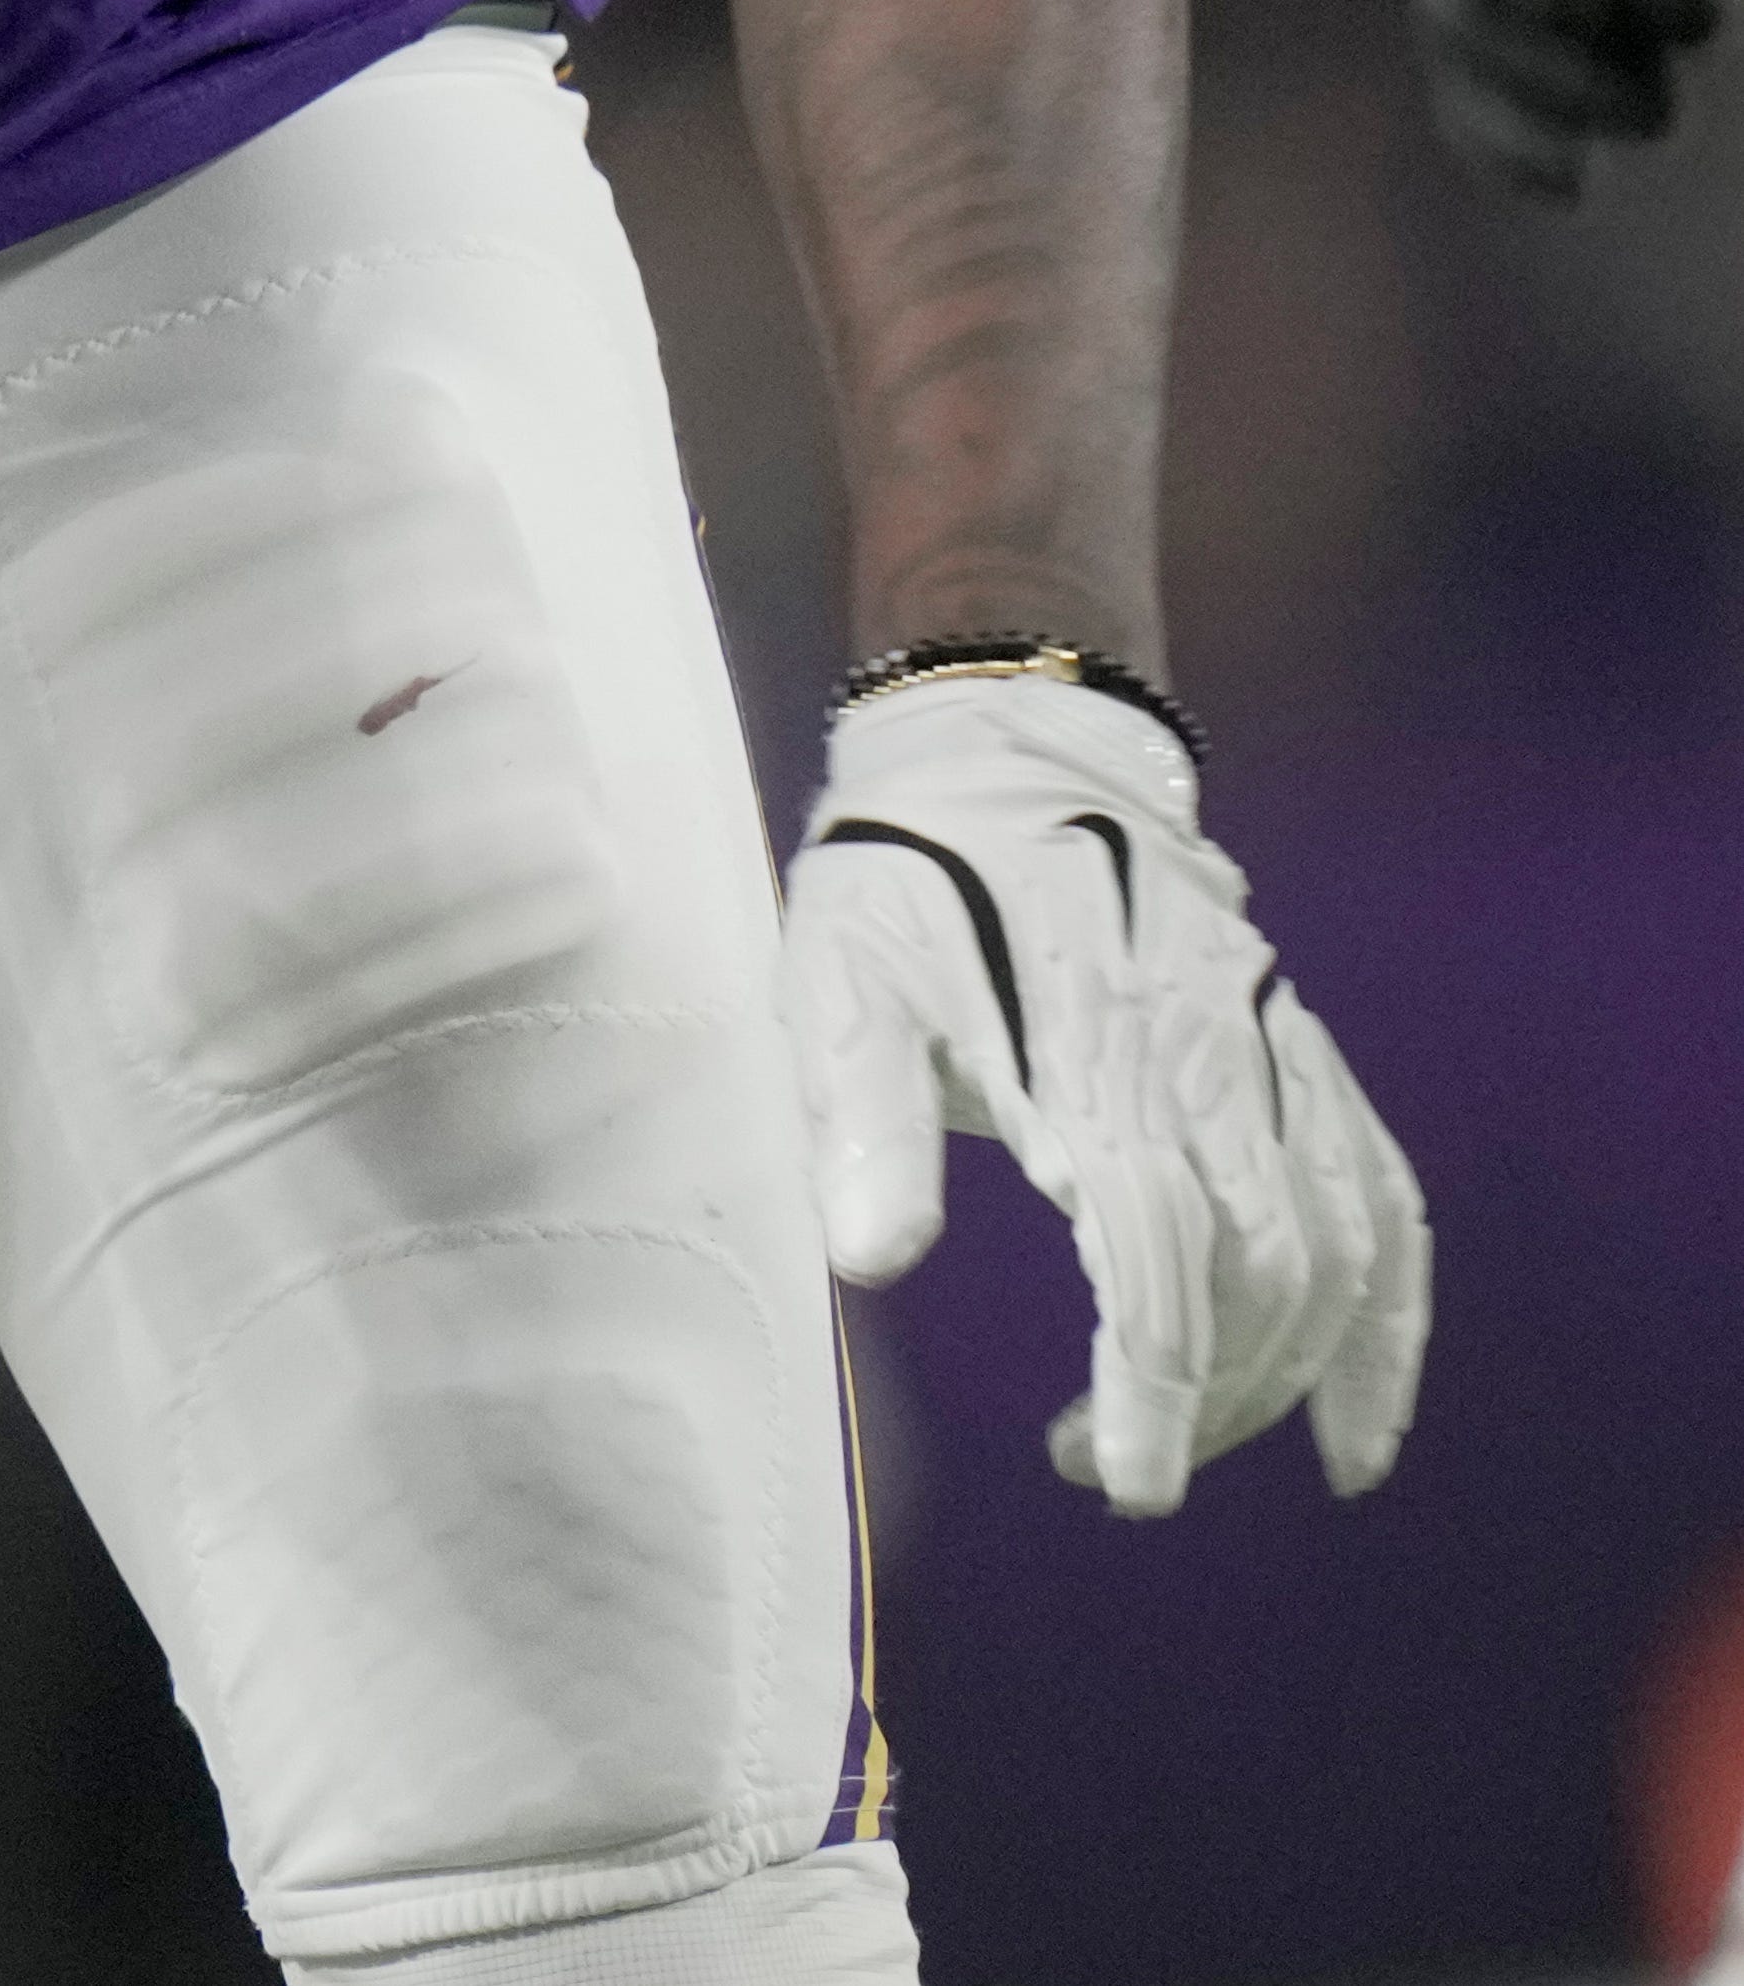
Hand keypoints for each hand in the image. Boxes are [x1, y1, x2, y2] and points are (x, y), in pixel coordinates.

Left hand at [785, 667, 1427, 1513]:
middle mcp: (1208, 1054)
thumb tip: (871, 1261)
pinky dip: (1389, 1326)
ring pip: (1332, 1249)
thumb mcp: (839, 973)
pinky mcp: (1305, 1055)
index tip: (1120, 1480)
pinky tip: (1354, 1434)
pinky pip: (1385, 1202)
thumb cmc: (904, 876)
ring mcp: (1275, 1052)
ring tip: (1182, 1444)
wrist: (1008, 747)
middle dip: (1201, 1392)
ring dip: (1277, 1374)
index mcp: (1090, 1045)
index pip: (1154, 1245)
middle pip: (1258, 1267)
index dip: (1151, 1378)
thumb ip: (858, 1111)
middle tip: (1105, 1467)